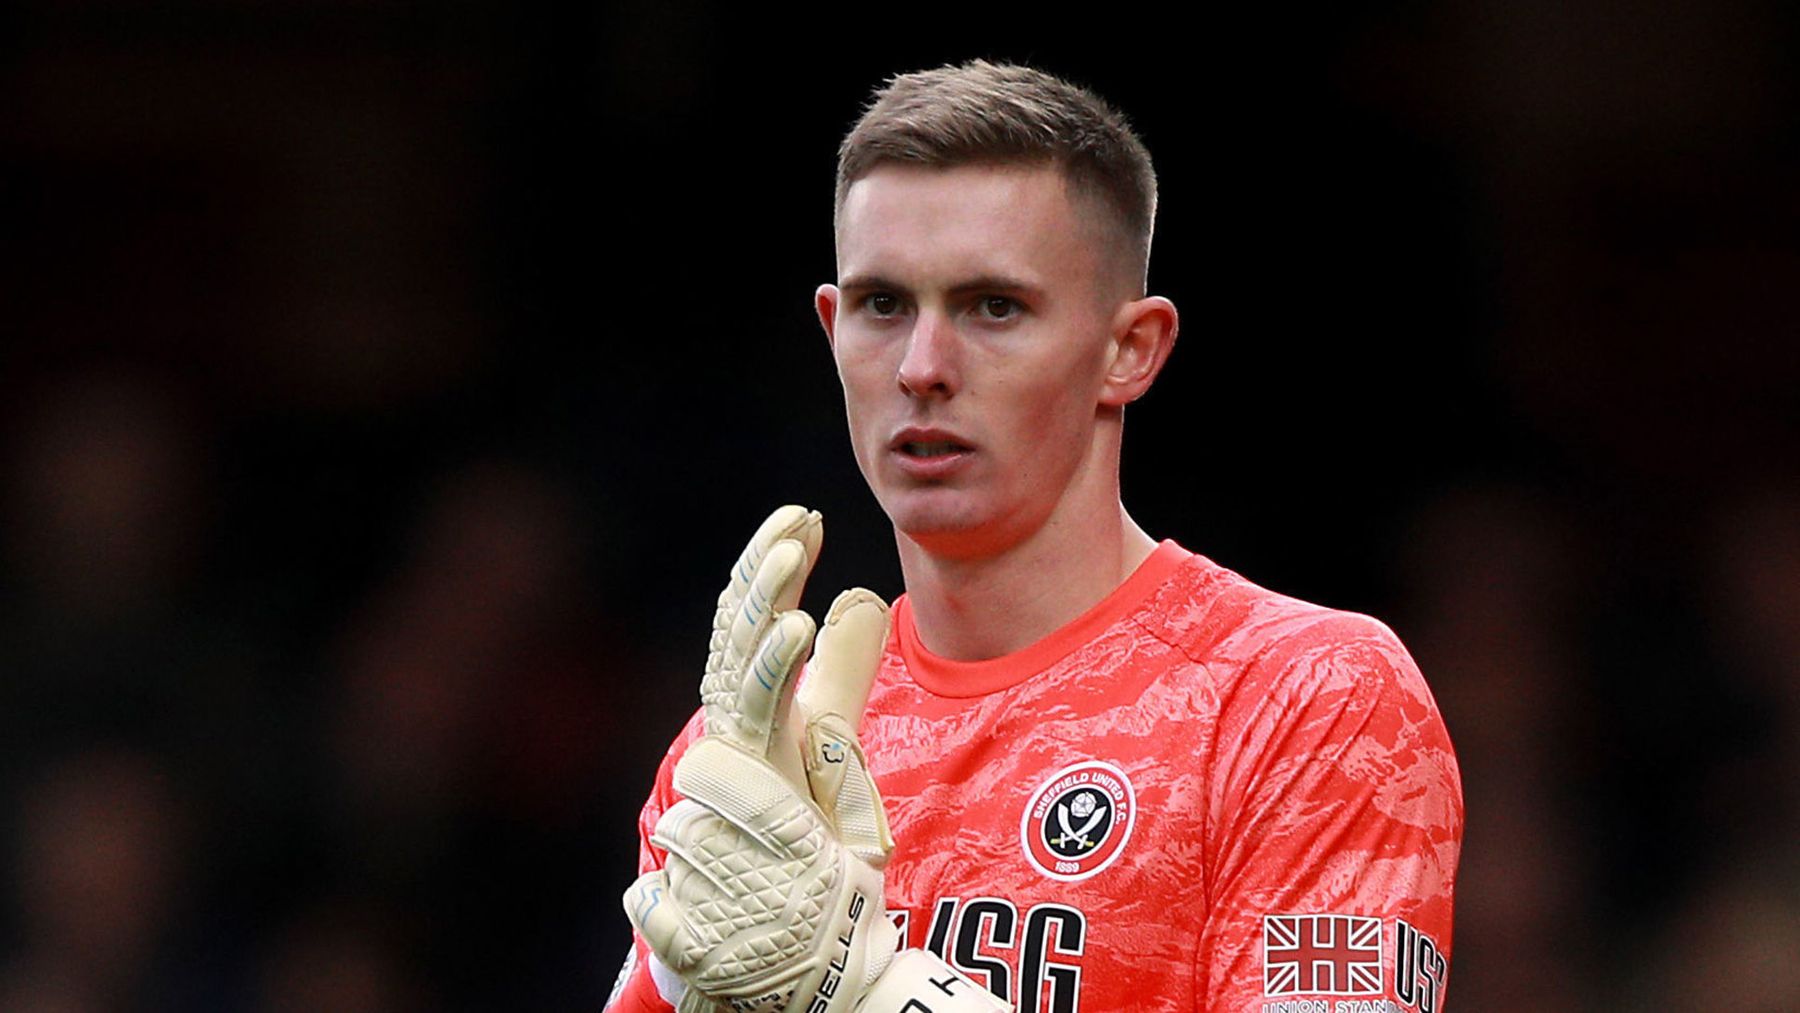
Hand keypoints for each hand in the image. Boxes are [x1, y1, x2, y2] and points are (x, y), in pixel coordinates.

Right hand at [625, 506, 897, 1012]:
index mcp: (752, 713)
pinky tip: (797, 628)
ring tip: (793, 566)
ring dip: (762, 616)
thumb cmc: (804, 843)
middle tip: (796, 522)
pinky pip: (754, 719)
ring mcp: (730, 765)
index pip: (749, 623)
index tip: (803, 515)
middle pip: (735, 639)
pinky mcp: (739, 794)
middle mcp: (731, 734)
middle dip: (762, 575)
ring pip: (735, 672)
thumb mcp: (834, 744)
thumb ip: (845, 674)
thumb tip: (862, 596)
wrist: (792, 939)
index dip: (769, 567)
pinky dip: (773, 668)